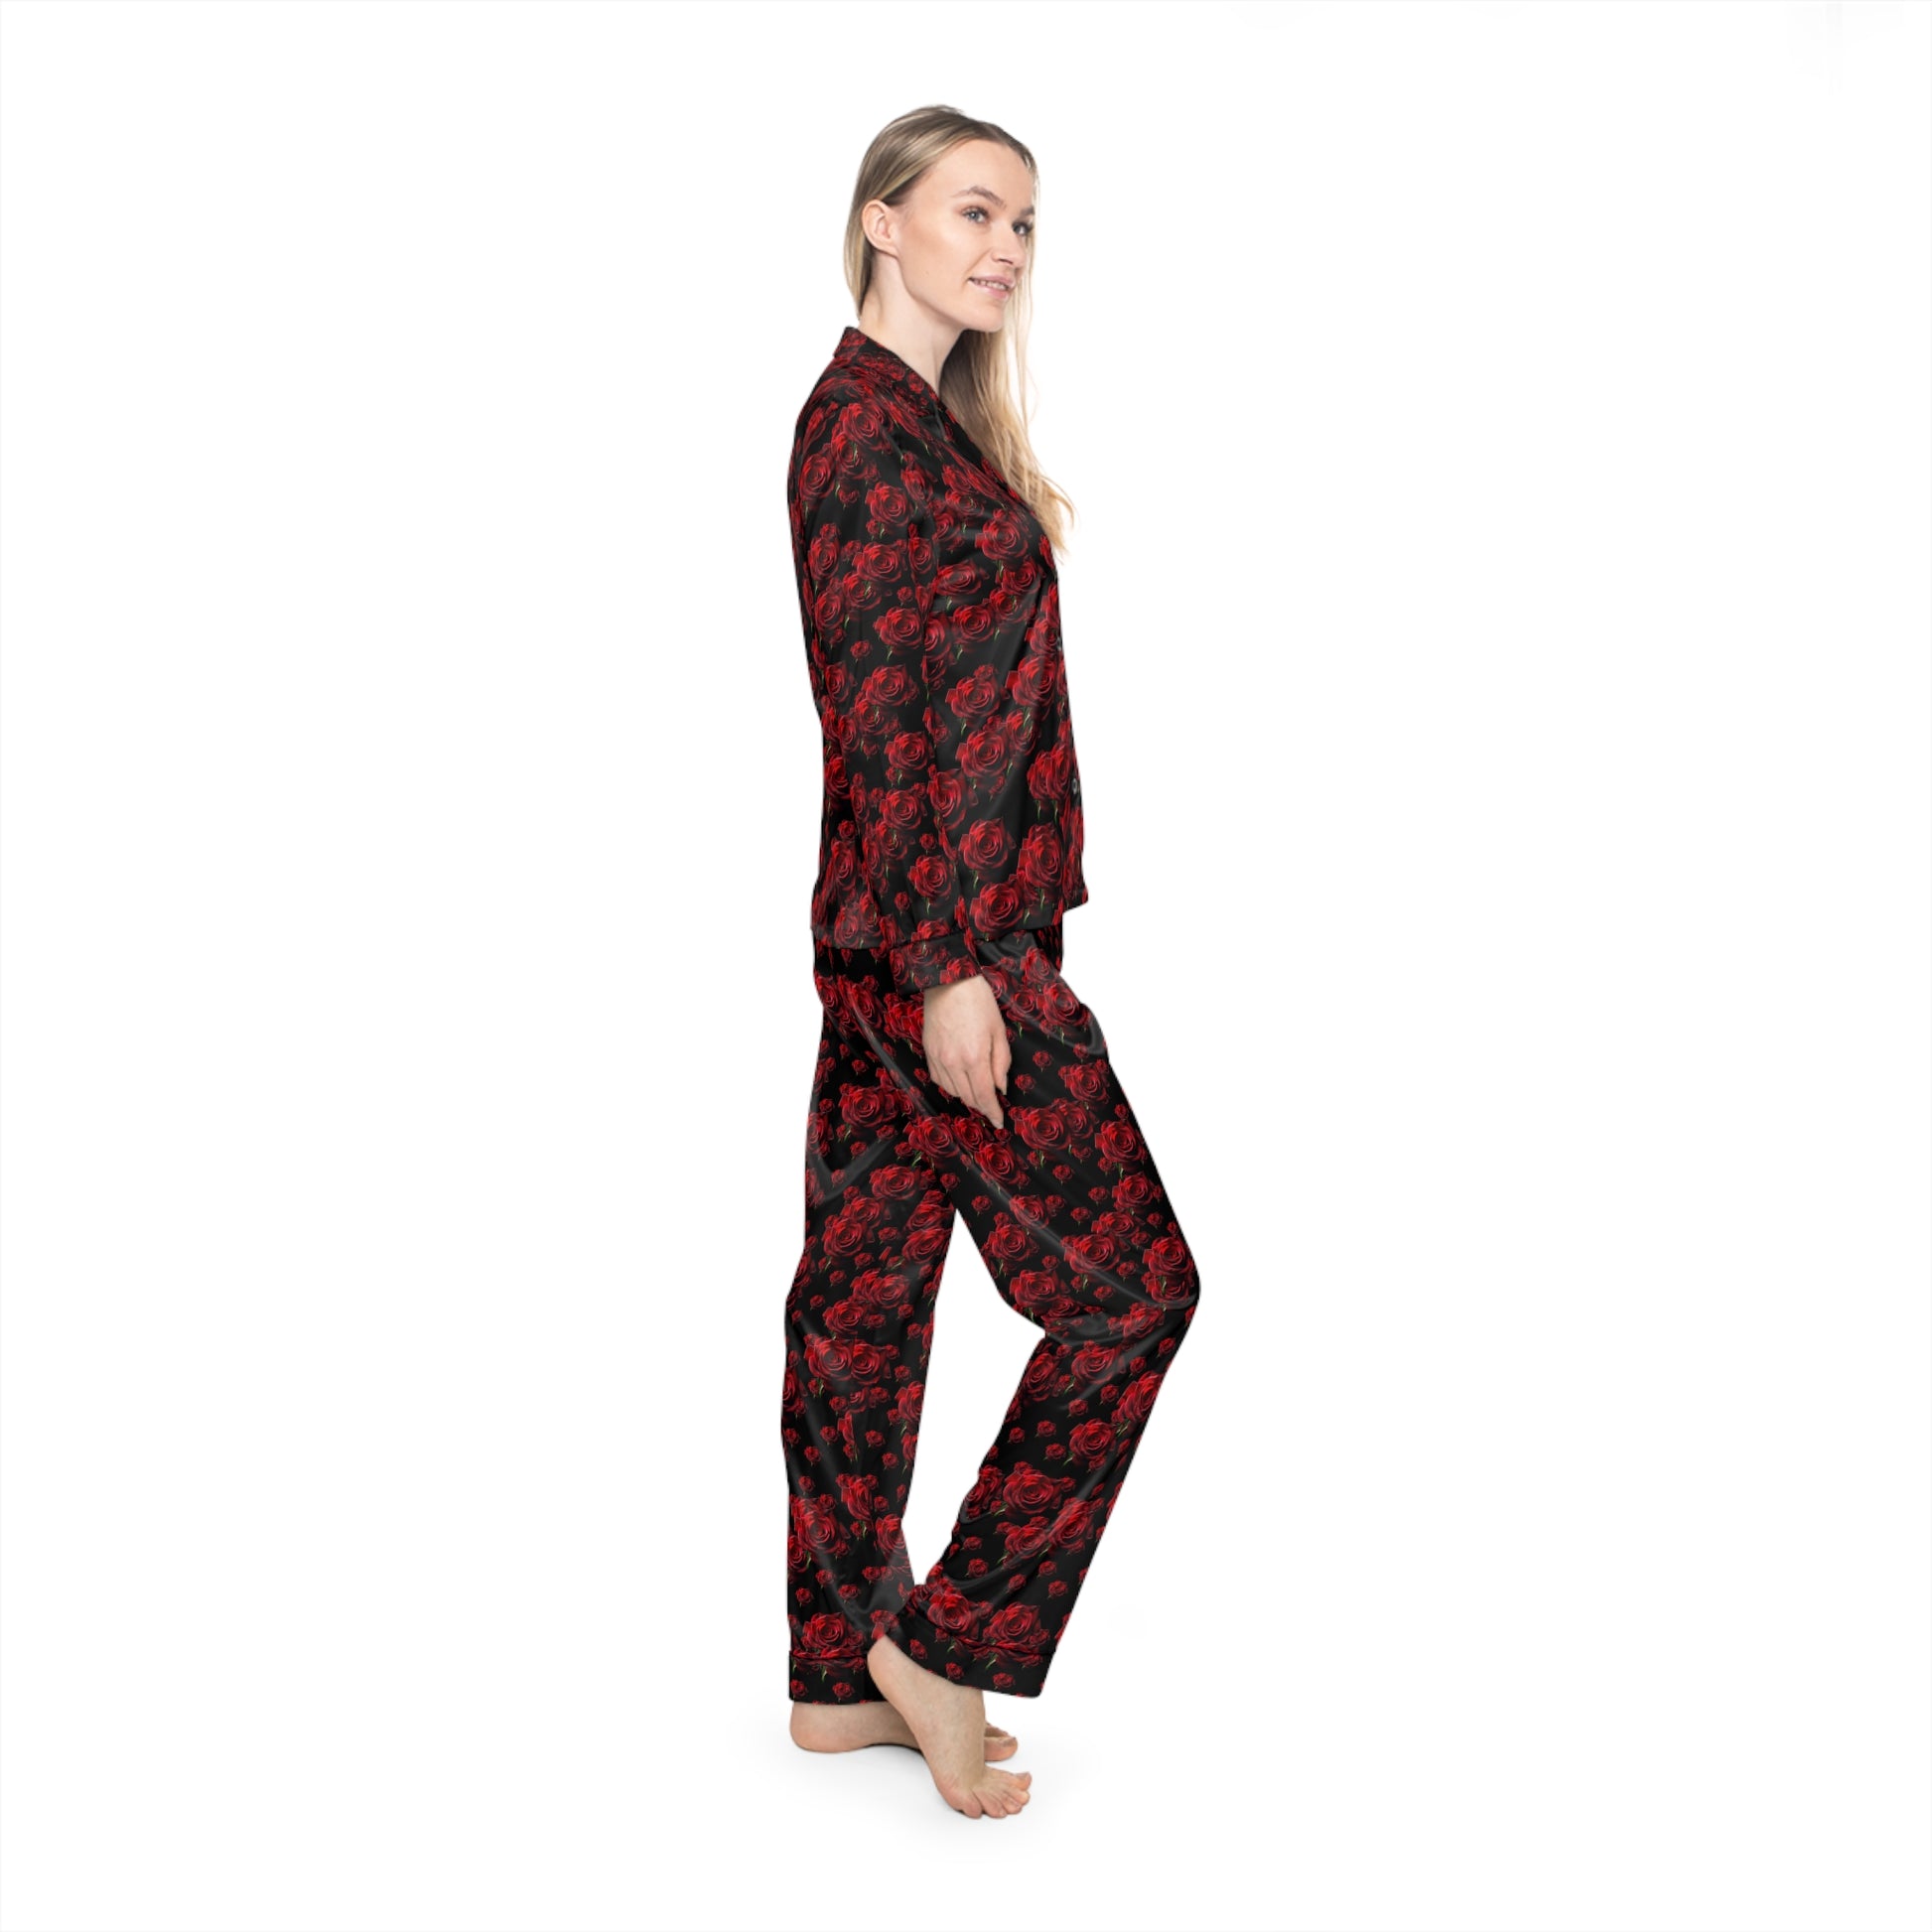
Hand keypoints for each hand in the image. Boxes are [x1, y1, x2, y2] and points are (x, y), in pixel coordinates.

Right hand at [921, 974, 1010, 1129]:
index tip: (999, 1122)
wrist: (949, 982)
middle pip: (968, 1097)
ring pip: (952, 1091)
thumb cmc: (979, 1002)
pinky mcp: (928, 1052)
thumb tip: (1000, 1087)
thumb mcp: (999, 1032)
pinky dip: (951, 1085)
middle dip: (982, 1105)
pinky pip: (939, 1079)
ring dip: (967, 1096)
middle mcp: (953, 1063)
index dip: (993, 1112)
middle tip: (992, 1107)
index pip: (985, 1096)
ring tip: (978, 1092)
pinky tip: (960, 1081)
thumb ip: (1001, 1063)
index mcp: (974, 1058)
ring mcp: (938, 1059)